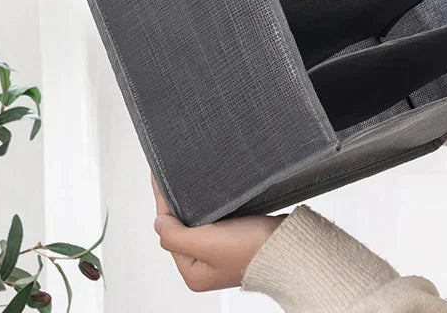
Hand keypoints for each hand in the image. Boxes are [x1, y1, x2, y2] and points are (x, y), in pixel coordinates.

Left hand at [150, 171, 287, 291]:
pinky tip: (209, 192)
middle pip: (182, 227)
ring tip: (185, 180)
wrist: (289, 246)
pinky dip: (210, 206)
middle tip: (171, 175)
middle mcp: (205, 264)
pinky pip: (215, 219)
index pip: (169, 232)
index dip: (164, 203)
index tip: (158, 178)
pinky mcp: (236, 238)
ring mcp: (221, 252)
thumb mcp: (206, 243)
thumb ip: (176, 236)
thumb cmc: (252, 250)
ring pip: (198, 222)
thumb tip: (158, 224)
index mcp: (193, 271)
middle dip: (177, 203)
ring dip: (193, 204)